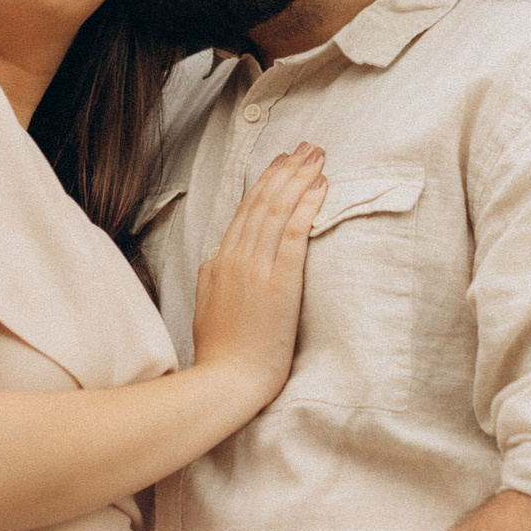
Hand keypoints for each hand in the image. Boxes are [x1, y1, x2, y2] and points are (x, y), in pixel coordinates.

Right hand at [190, 144, 326, 408]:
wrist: (226, 382)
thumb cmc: (222, 355)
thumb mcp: (208, 308)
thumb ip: (214, 279)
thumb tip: (219, 260)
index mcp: (217, 263)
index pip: (244, 212)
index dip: (265, 183)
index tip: (281, 164)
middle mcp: (234, 258)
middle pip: (262, 202)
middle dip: (286, 170)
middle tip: (306, 148)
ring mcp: (255, 269)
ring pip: (278, 210)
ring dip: (300, 178)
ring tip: (318, 157)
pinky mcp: (279, 283)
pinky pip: (295, 233)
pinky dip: (308, 205)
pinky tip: (322, 187)